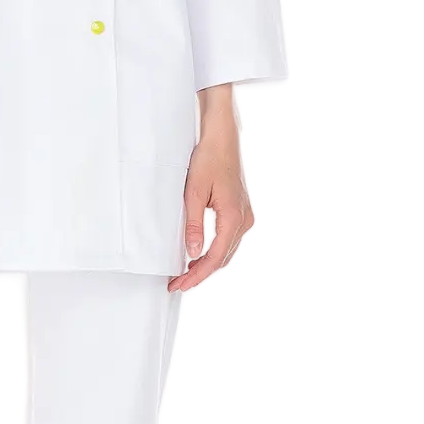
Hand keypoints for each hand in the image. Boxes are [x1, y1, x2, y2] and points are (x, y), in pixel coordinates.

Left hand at [169, 113, 255, 292]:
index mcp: (232, 217)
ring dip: (206, 265)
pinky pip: (228, 240)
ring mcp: (243, 217)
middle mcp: (242, 220)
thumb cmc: (211, 158)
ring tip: (187, 274)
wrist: (223, 139)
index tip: (181, 284)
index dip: (196, 275)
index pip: (214, 258)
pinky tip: (201, 256)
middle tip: (179, 284)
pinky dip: (214, 251)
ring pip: (226, 251)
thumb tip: (191, 251)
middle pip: (221, 259)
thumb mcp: (194, 193)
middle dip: (199, 275)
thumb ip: (193, 225)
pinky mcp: (240, 213)